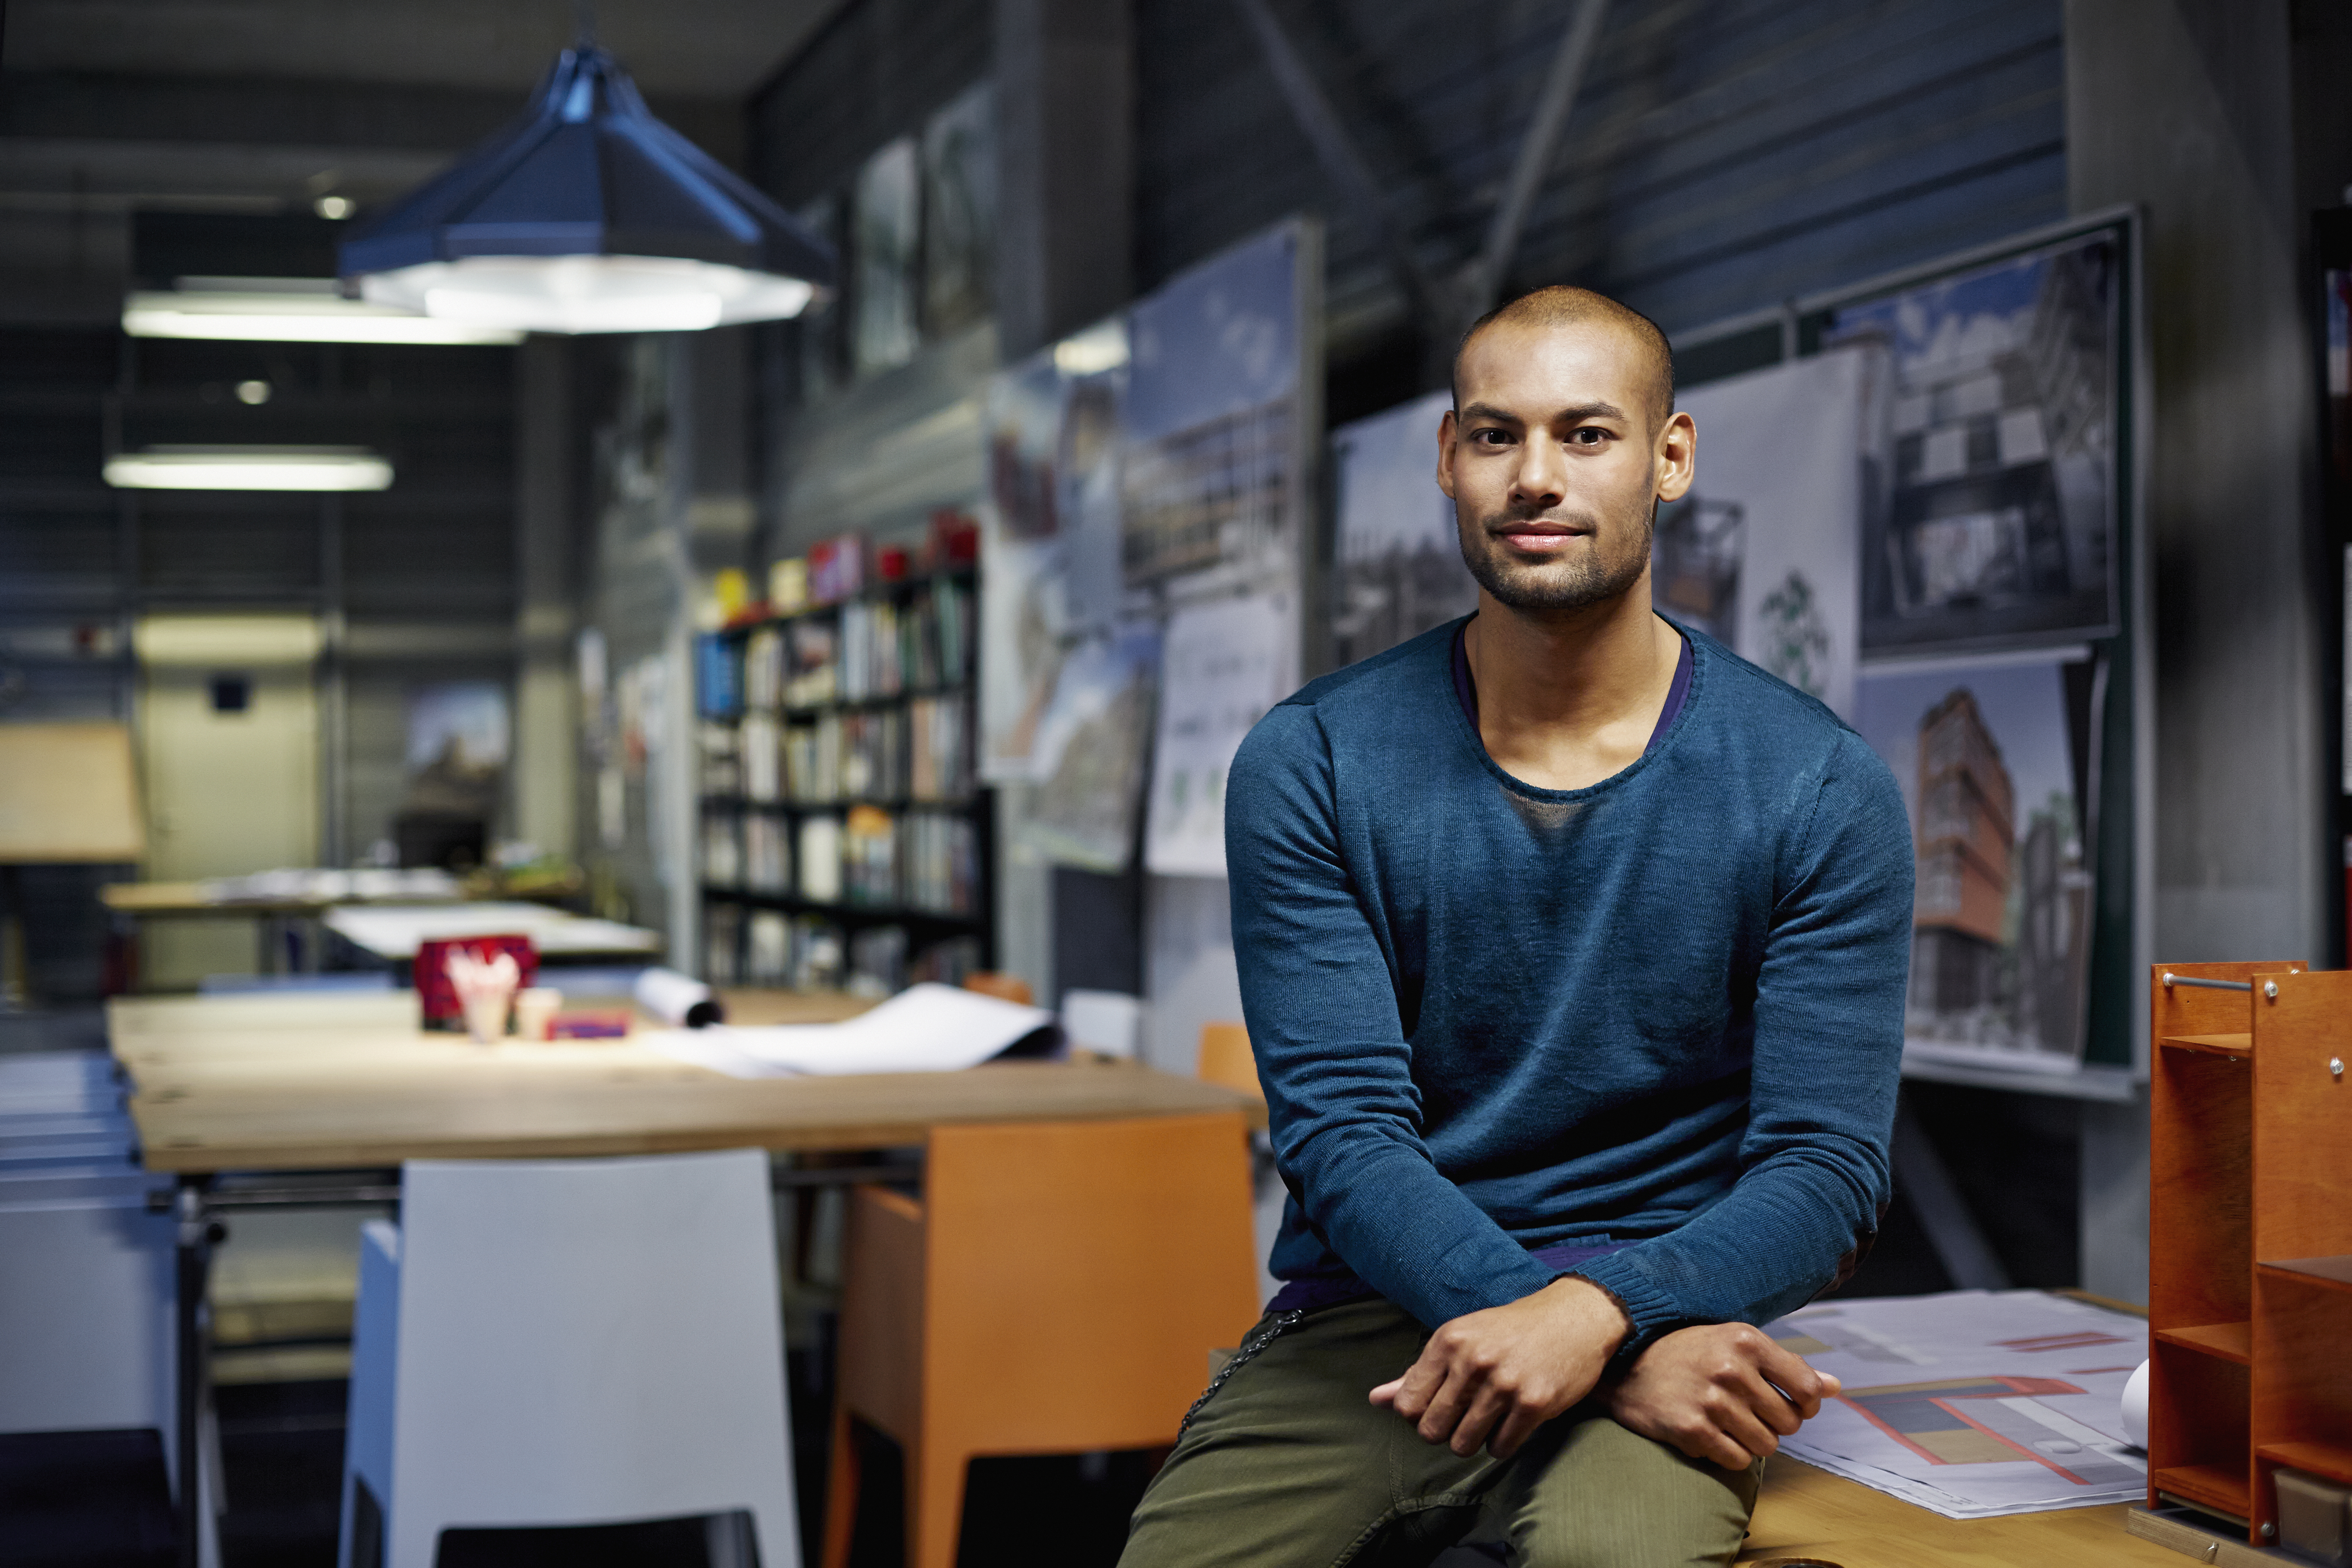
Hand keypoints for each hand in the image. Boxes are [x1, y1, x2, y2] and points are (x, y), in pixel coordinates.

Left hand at [1368, 1276, 1629, 1458]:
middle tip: (1465, 1417)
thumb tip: (1375, 1401)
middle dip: (1445, 1433)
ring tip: (1489, 1419)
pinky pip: (1500, 1449)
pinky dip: (1503, 1444)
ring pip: (1464, 1445)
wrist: (1574, 1318)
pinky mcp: (1535, 1403)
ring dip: (1474, 1441)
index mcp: (1447, 1341)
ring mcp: (1504, 1383)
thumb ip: (1417, 1373)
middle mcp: (1472, 1360)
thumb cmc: (1510, 1331)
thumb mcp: (1460, 1340)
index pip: (1407, 1405)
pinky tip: (1512, 1422)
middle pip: (1431, 1430)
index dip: (1419, 1416)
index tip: (1439, 1408)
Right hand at [1605, 1322, 1839, 1468]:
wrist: (1622, 1365)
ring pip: (1766, 1445)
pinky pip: (1737, 1460)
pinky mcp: (1692, 1429)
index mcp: (1746, 1340)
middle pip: (1789, 1422)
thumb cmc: (1685, 1352)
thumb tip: (1835, 1386)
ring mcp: (1711, 1400)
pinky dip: (1729, 1454)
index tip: (1790, 1403)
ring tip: (1728, 1423)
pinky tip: (1710, 1434)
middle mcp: (1731, 1368)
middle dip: (1775, 1424)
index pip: (1808, 1388)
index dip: (1807, 1404)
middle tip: (1749, 1412)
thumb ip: (1786, 1365)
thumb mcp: (1734, 1344)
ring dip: (1752, 1441)